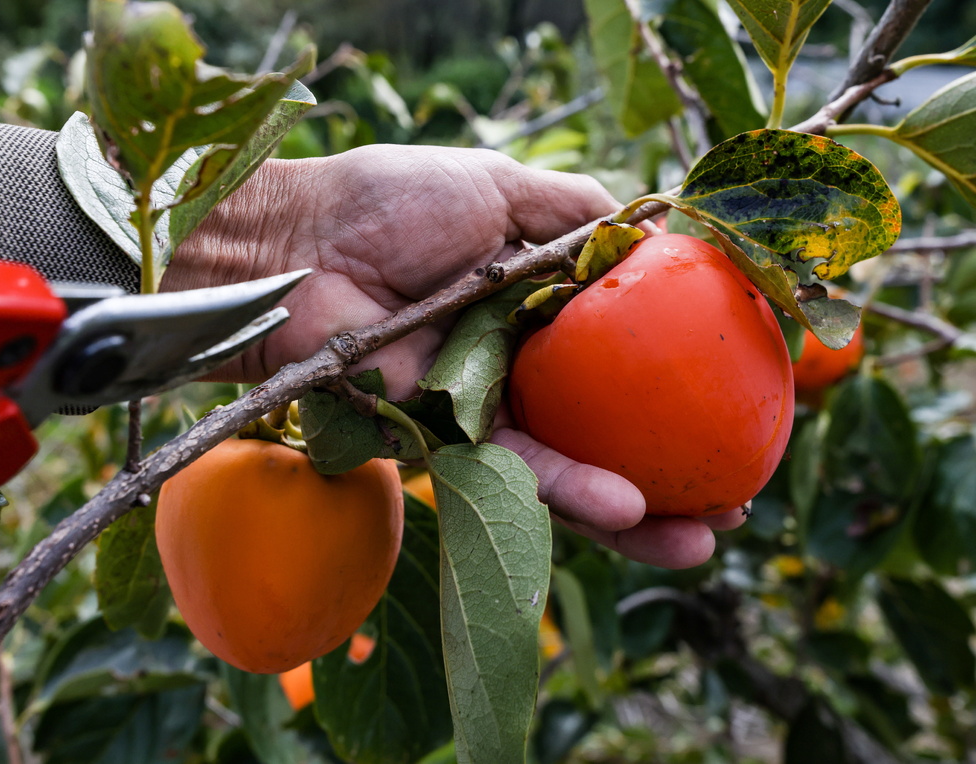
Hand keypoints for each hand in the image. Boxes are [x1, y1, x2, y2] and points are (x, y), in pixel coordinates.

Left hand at [164, 145, 742, 567]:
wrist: (300, 243)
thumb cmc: (389, 202)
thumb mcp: (500, 186)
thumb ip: (574, 214)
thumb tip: (654, 228)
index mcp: (535, 305)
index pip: (621, 353)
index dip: (679, 378)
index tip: (743, 398)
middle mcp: (515, 363)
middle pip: (605, 426)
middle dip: (671, 470)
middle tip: (737, 500)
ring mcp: (480, 407)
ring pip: (567, 468)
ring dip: (635, 509)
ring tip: (703, 535)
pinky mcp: (440, 440)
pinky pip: (512, 471)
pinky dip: (568, 490)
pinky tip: (629, 507)